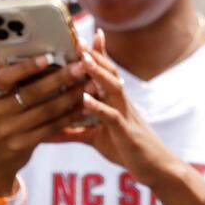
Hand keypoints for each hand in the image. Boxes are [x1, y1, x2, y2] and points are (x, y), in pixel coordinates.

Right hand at [0, 56, 87, 193]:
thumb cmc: (2, 118)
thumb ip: (14, 78)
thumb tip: (38, 48)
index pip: (5, 77)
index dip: (26, 67)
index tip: (49, 57)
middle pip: (32, 93)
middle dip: (60, 78)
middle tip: (83, 66)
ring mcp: (8, 130)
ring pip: (46, 110)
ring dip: (72, 97)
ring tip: (92, 85)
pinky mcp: (22, 145)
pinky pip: (51, 127)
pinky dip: (70, 116)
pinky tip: (86, 107)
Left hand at [70, 29, 183, 189]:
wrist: (156, 169)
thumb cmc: (127, 151)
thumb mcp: (96, 139)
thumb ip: (73, 132)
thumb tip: (47, 131)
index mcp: (115, 102)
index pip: (106, 72)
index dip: (97, 53)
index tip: (82, 35)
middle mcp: (122, 103)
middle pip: (109, 72)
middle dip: (94, 55)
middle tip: (78, 37)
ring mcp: (125, 116)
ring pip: (112, 88)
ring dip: (97, 73)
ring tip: (81, 59)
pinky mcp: (125, 132)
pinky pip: (111, 116)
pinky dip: (97, 106)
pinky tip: (84, 98)